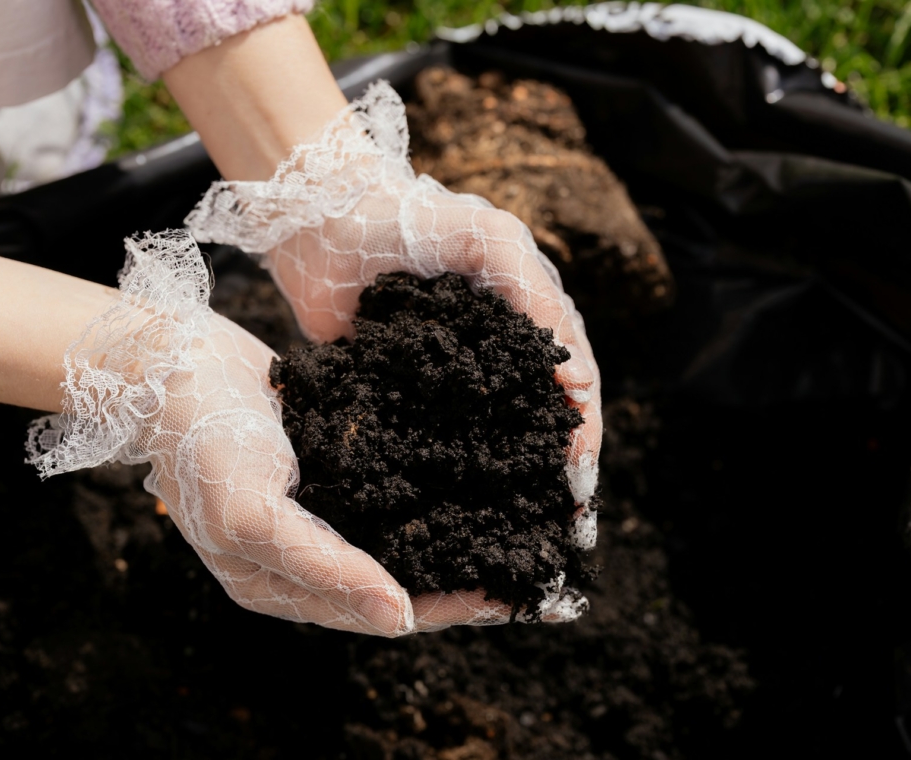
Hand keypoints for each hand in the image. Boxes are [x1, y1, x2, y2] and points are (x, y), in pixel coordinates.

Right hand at [28, 231, 581, 633]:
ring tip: (511, 526)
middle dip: (458, 577)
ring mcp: (315, 512)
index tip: (503, 597)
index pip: (376, 612)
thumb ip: (324, 568)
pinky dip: (429, 491)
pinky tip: (471, 477)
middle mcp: (303, 556)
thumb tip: (397, 619)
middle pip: (395, 582)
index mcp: (277, 584)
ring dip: (450, 535)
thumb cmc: (200, 438)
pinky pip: (386, 492)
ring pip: (397, 538)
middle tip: (525, 564)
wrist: (170, 361)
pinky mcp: (327, 469)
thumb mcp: (252, 514)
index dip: (443, 610)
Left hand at [186, 81, 601, 555]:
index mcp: (528, 326)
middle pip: (538, 426)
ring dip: (510, 487)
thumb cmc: (418, 219)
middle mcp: (496, 360)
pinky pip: (431, 443)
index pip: (572, 389)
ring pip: (491, 443)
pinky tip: (456, 516)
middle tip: (566, 532)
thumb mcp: (493, 243)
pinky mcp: (401, 396)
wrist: (327, 217)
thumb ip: (537, 301)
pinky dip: (449, 477)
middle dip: (555, 478)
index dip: (583, 438)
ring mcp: (450, 383)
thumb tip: (579, 385)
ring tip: (524, 536)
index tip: (582, 488)